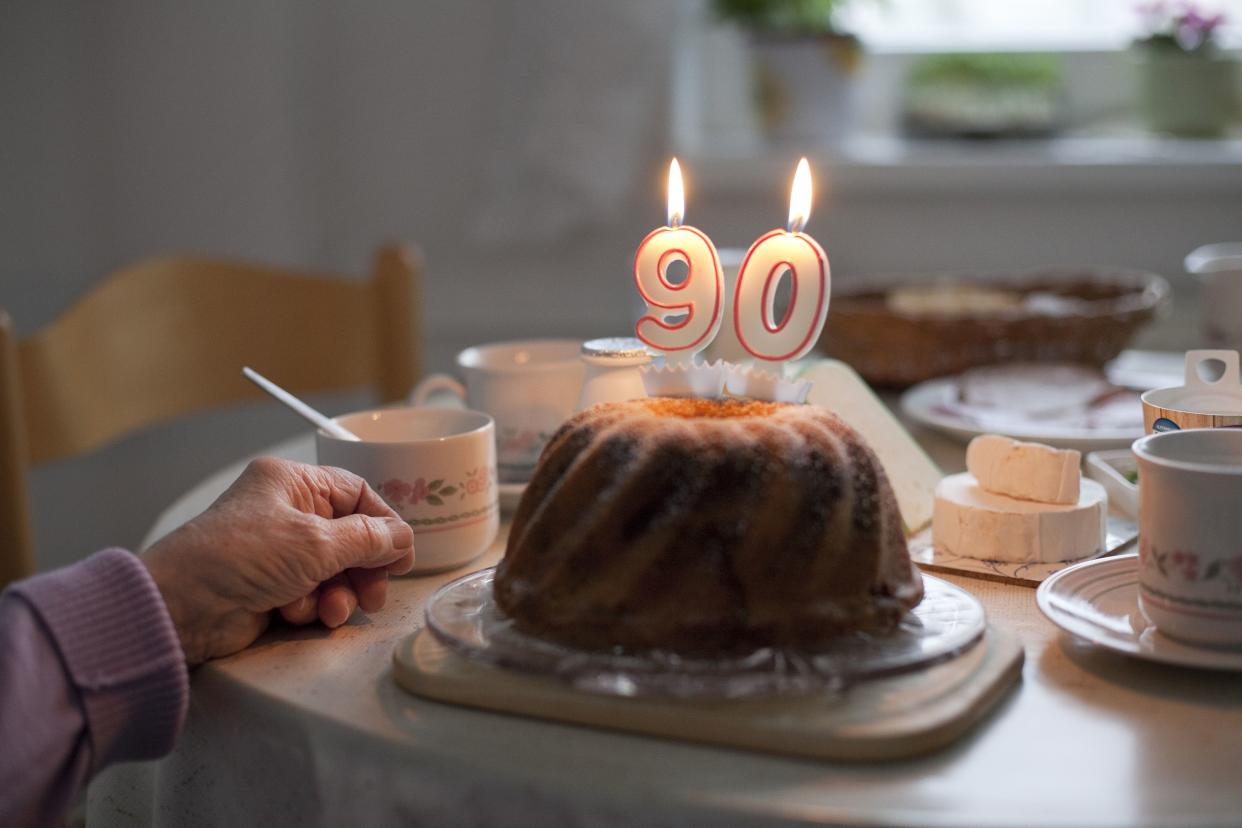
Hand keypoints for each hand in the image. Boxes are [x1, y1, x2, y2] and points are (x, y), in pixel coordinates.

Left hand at [143, 457, 414, 664]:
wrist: (183, 606)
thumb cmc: (244, 557)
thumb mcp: (316, 542)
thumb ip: (368, 540)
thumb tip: (404, 538)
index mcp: (293, 483)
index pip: (355, 494)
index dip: (384, 524)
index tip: (403, 555)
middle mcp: (286, 512)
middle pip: (349, 537)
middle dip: (363, 568)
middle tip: (376, 594)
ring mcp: (278, 551)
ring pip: (334, 571)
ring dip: (339, 593)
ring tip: (332, 610)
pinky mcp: (271, 587)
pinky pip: (311, 594)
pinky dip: (311, 606)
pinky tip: (296, 613)